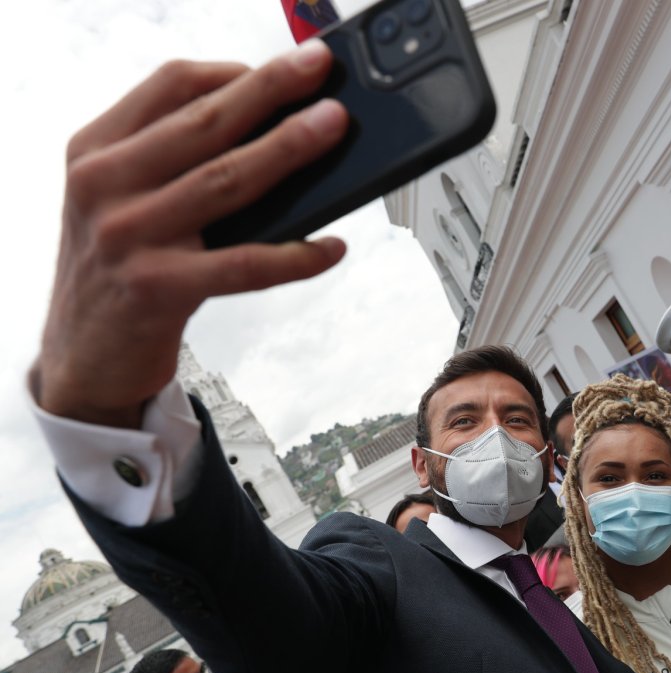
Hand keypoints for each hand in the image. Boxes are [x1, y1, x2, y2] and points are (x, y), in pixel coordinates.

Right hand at [33, 41, 348, 428]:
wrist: (84, 357)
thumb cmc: (121, 268)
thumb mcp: (125, 199)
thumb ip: (177, 160)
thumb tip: (279, 128)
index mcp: (97, 150)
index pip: (170, 86)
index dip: (234, 70)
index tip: (288, 66)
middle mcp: (103, 185)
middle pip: (205, 123)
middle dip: (272, 91)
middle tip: (321, 72)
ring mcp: (127, 236)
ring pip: (226, 181)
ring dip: (288, 150)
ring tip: (334, 128)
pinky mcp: (156, 288)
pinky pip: (243, 265)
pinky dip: (294, 257)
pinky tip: (330, 248)